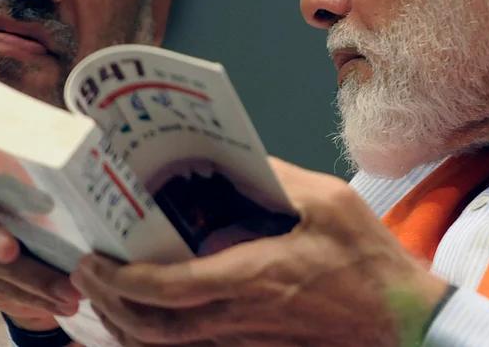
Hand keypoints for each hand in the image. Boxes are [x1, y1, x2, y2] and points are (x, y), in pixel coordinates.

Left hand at [73, 158, 447, 346]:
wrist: (400, 323)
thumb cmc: (368, 264)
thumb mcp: (328, 202)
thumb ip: (276, 177)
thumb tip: (238, 158)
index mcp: (250, 278)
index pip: (166, 288)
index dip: (121, 279)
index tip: (94, 258)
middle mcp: (238, 317)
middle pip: (151, 328)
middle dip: (110, 304)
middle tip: (88, 273)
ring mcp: (245, 340)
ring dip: (128, 326)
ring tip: (109, 294)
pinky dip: (160, 338)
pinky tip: (152, 317)